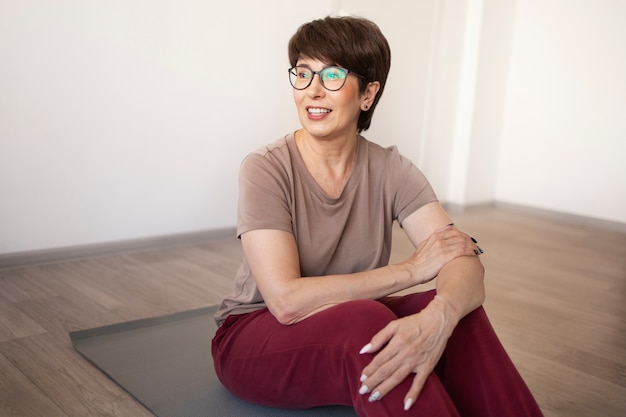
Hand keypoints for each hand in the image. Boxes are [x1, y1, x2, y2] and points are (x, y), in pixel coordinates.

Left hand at [358, 296, 456, 410]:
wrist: (438, 322)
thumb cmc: (415, 322)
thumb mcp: (394, 325)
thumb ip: (379, 338)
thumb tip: (364, 350)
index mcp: (396, 342)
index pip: (379, 360)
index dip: (369, 370)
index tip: (361, 378)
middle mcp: (405, 353)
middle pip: (385, 371)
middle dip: (373, 382)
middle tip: (363, 391)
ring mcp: (416, 361)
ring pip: (397, 378)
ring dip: (385, 389)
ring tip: (374, 397)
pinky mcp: (427, 367)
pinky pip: (419, 383)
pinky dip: (413, 394)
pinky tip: (406, 404)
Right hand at [405, 225, 480, 284]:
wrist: (411, 270)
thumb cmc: (417, 263)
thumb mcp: (423, 246)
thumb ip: (433, 241)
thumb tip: (439, 239)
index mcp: (434, 236)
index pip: (453, 231)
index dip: (462, 234)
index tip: (468, 239)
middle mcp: (439, 239)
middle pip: (460, 235)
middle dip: (469, 240)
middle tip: (475, 245)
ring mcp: (443, 247)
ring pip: (463, 242)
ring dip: (472, 245)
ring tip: (477, 250)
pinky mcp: (446, 256)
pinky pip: (462, 250)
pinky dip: (471, 250)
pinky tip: (475, 253)